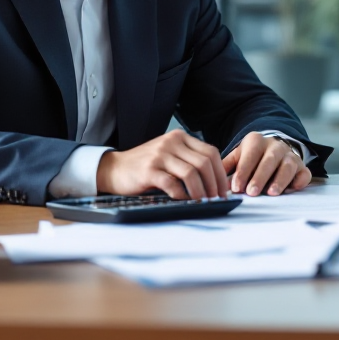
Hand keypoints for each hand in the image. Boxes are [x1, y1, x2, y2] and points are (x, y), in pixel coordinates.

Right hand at [96, 131, 229, 199]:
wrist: (114, 168)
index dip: (220, 172)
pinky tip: (185, 201)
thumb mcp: (169, 155)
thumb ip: (189, 161)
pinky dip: (182, 195)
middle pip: (204, 162)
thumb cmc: (145, 165)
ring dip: (201, 191)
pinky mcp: (149, 170)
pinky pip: (172, 184)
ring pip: (191, 173)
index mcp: (180, 137)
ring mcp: (159, 155)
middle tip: (217, 199)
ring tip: (203, 202)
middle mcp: (171, 142)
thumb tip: (216, 181)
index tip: (224, 189)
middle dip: (214, 184)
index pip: (210, 152)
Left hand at [221, 132, 310, 196]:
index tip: (236, 187)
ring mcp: (290, 156)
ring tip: (272, 193)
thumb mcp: (239, 155)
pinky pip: (304, 173)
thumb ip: (228, 167)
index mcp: (257, 141)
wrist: (275, 147)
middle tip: (252, 192)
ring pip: (288, 166)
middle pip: (269, 160)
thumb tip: (217, 183)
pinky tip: (292, 189)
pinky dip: (300, 181)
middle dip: (260, 177)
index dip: (243, 172)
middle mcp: (276, 146)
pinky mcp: (302, 167)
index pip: (250, 156)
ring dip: (280, 179)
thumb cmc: (253, 155)